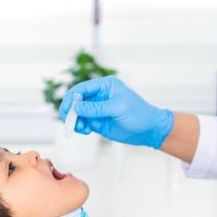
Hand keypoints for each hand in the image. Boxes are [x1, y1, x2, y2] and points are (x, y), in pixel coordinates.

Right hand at [59, 76, 173, 148]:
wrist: (149, 130)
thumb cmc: (139, 114)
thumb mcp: (118, 108)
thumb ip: (96, 108)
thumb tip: (77, 107)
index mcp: (105, 86)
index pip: (81, 88)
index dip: (71, 98)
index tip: (68, 110)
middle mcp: (99, 96)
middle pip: (75, 100)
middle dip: (70, 110)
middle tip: (69, 121)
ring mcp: (97, 109)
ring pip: (77, 112)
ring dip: (74, 120)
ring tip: (81, 128)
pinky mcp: (97, 121)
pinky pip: (82, 122)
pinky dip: (79, 126)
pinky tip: (85, 131)